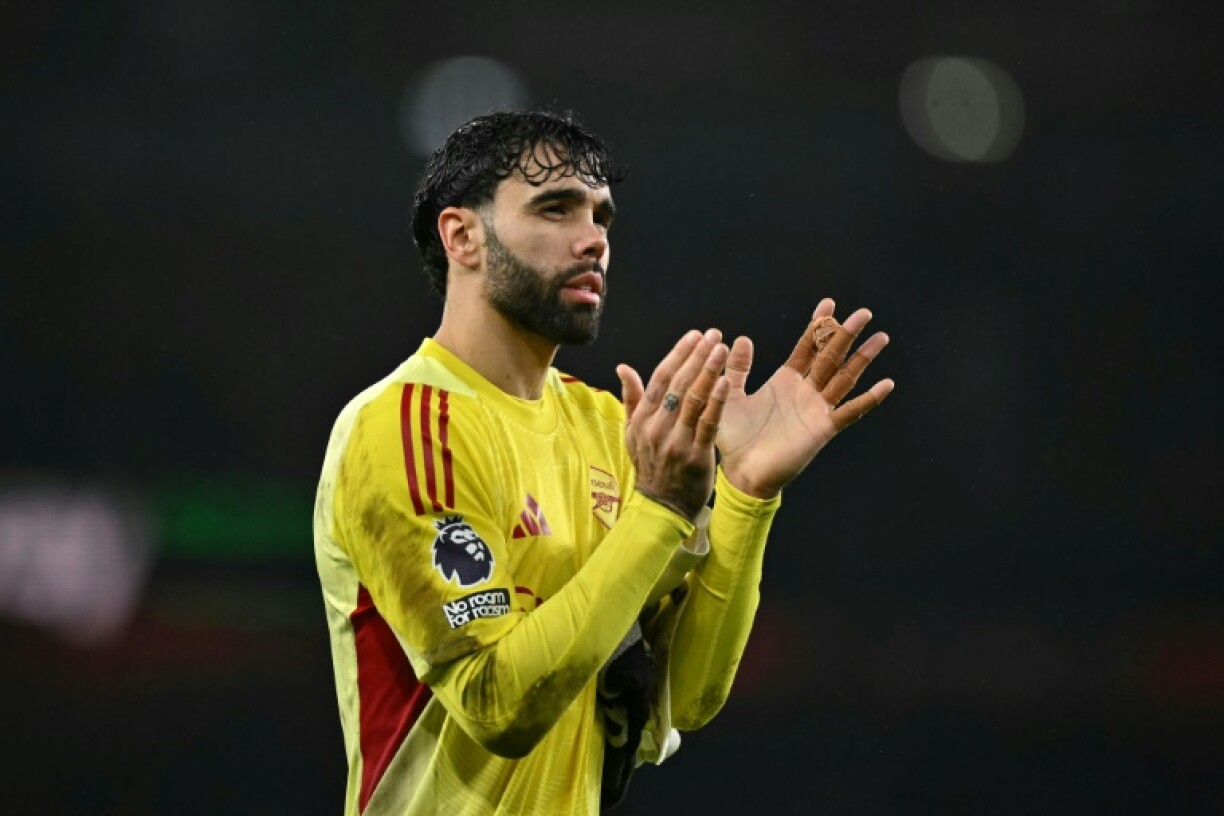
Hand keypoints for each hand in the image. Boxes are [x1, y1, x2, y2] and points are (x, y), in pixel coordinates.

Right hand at [616, 329, 729, 521]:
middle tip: (714, 335)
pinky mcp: (695, 456)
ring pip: (693, 400)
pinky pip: (707, 424)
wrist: (662, 506)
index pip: (660, 378)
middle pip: (678, 384)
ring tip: (723, 349)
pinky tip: (726, 381)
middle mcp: (656, 427)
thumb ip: (631, 399)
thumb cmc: (650, 465)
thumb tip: (623, 368)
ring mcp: (675, 442)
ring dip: (708, 371)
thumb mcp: (633, 433)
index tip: (695, 335)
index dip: (678, 354)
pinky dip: (716, 401)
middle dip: (697, 356)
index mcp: (642, 419)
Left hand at [716, 298, 893, 498]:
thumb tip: (741, 338)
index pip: (806, 347)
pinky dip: (868, 399)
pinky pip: (849, 412)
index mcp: (785, 381)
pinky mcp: (822, 429)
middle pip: (830, 356)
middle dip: (846, 333)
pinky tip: (886, 384)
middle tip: (864, 312)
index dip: (817, 325)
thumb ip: (737, 368)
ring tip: (881, 337)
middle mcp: (805, 392)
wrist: (741, 472)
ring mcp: (816, 409)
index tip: (829, 303)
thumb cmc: (734, 438)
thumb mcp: (730, 395)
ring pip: (844, 377)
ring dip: (863, 358)